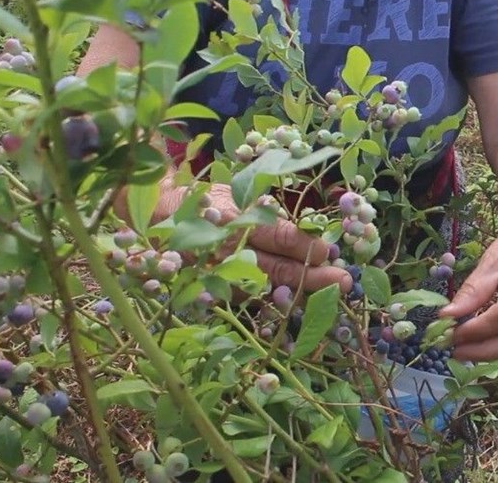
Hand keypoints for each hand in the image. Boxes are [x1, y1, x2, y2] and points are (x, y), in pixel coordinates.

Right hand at [149, 182, 351, 294]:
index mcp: (232, 219)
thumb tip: (306, 224)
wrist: (154, 219)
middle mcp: (226, 249)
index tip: (328, 250)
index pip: (273, 234)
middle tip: (343, 282)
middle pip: (274, 267)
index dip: (302, 244)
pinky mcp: (210, 290)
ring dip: (299, 294)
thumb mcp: (234, 195)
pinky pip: (247, 298)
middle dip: (311, 277)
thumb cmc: (205, 203)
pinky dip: (274, 300)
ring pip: (264, 288)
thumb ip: (265, 210)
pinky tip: (299, 302)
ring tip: (329, 296)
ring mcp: (217, 274)